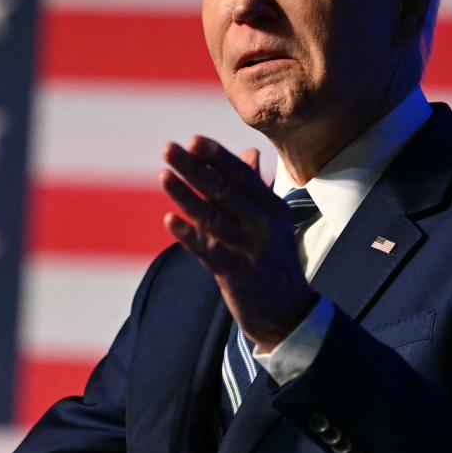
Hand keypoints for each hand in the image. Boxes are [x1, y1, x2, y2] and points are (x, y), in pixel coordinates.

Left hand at [161, 136, 316, 351]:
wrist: (288, 313)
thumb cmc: (273, 261)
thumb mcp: (272, 221)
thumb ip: (256, 187)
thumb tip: (249, 153)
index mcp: (271, 206)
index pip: (240, 175)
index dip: (216, 156)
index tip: (192, 139)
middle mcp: (263, 223)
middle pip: (223, 189)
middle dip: (194, 167)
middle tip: (168, 148)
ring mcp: (250, 248)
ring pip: (212, 216)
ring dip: (185, 195)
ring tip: (163, 175)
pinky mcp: (237, 273)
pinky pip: (208, 250)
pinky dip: (188, 234)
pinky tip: (169, 220)